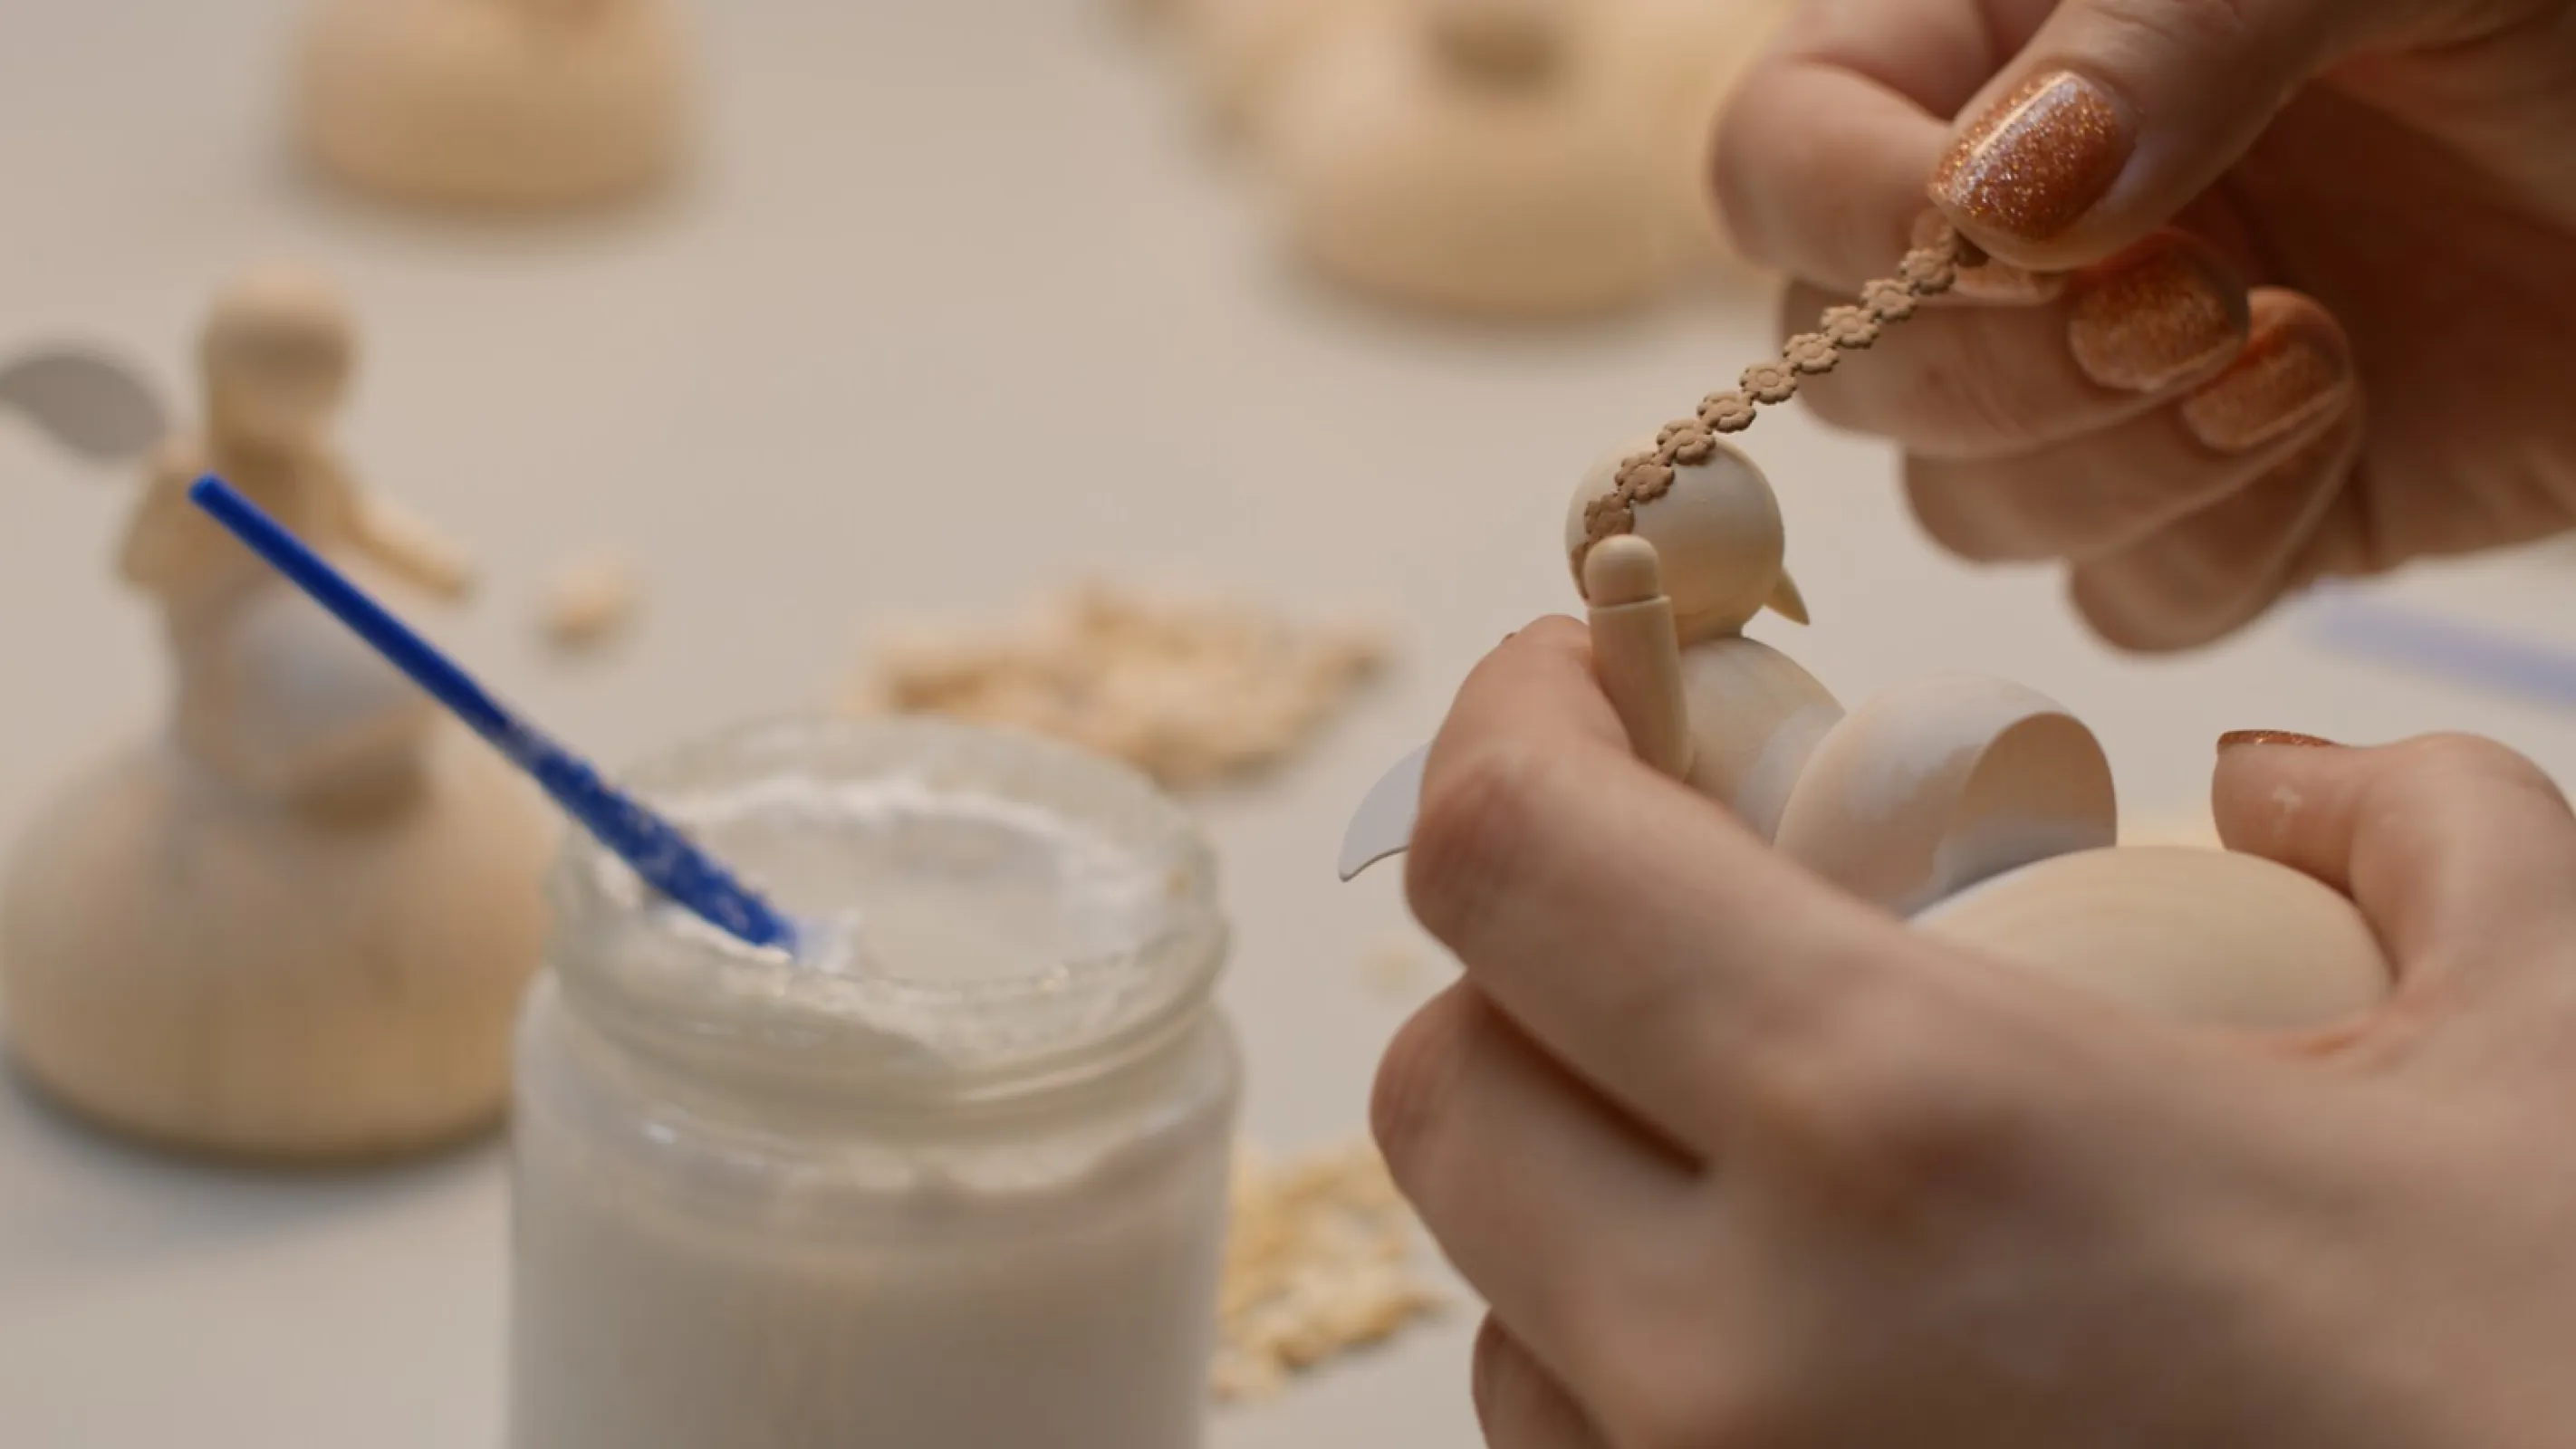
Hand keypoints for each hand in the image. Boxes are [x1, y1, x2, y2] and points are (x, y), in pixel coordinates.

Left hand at [1377, 619, 2575, 1446]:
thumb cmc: (2552, 1389)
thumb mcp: (2549, 1060)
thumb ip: (2417, 834)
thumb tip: (2275, 783)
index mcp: (1907, 1122)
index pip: (1513, 855)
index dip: (1514, 720)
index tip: (1587, 675)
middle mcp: (1736, 1352)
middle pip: (1448, 1076)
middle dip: (1536, 954)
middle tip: (1689, 900)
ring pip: (1494, 1289)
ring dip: (1580, 1169)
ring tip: (1773, 1137)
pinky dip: (1633, 1356)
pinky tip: (1819, 1329)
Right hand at [1713, 0, 2575, 649]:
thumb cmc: (2560, 12)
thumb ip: (2172, 35)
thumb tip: (1982, 208)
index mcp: (1995, 45)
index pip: (1781, 157)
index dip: (1843, 224)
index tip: (1991, 246)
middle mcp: (2015, 232)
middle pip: (1842, 370)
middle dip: (2000, 373)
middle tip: (2189, 307)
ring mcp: (2103, 386)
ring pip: (1963, 508)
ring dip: (2116, 469)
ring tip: (2302, 354)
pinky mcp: (2217, 512)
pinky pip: (2120, 605)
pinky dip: (2213, 552)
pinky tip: (2337, 420)